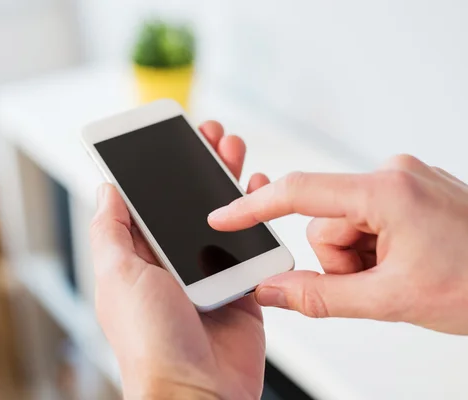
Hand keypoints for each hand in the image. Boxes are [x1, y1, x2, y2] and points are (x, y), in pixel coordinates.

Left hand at [90, 121, 269, 398]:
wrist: (197, 391)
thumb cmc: (151, 341)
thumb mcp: (118, 276)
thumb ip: (111, 230)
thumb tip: (107, 190)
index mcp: (138, 259)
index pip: (146, 203)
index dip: (157, 170)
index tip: (168, 140)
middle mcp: (171, 264)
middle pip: (186, 204)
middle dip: (197, 167)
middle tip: (208, 135)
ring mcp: (206, 274)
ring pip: (220, 219)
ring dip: (227, 182)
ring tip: (233, 150)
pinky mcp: (239, 286)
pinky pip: (249, 245)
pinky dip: (256, 218)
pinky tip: (258, 193)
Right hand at [209, 154, 467, 334]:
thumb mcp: (393, 300)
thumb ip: (321, 296)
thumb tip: (272, 291)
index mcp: (386, 191)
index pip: (299, 193)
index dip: (253, 206)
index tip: (223, 216)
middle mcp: (393, 174)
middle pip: (324, 221)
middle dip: (339, 259)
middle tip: (376, 282)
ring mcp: (403, 180)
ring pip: (344, 224)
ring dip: (357, 256)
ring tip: (396, 273)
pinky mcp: (409, 190)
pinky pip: (366, 218)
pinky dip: (372, 245)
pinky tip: (404, 259)